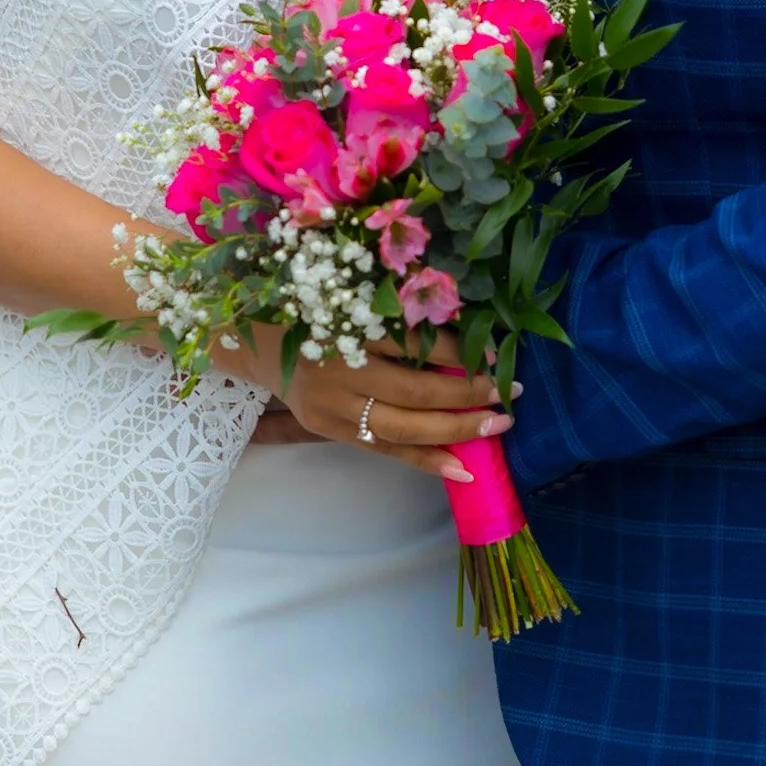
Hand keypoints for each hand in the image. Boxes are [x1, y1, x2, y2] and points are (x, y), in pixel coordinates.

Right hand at [229, 324, 514, 481]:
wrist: (257, 340)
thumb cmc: (317, 308)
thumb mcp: (352, 296)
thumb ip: (396, 310)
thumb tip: (464, 324)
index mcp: (347, 322)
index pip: (414, 342)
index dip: (457, 350)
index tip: (495, 353)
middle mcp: (339, 366)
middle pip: (415, 389)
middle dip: (468, 393)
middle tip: (508, 393)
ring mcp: (332, 405)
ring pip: (404, 426)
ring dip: (456, 429)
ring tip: (497, 425)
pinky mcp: (328, 429)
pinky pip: (384, 449)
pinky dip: (425, 460)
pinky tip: (462, 469)